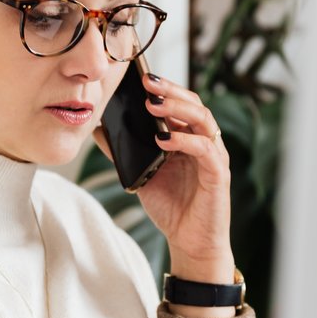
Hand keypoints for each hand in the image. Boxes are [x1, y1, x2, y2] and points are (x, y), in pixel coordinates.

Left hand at [93, 74, 234, 317]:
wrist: (189, 241)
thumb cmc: (170, 206)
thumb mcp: (140, 173)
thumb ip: (123, 151)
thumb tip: (98, 129)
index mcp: (187, 137)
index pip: (180, 103)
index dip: (163, 87)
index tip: (140, 76)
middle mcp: (204, 141)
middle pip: (193, 103)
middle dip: (170, 90)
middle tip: (146, 81)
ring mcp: (214, 156)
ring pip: (203, 120)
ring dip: (178, 109)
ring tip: (154, 104)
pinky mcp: (218, 174)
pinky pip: (205, 149)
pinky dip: (185, 140)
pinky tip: (164, 139)